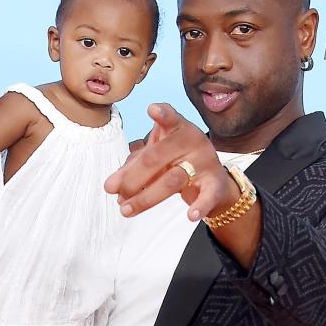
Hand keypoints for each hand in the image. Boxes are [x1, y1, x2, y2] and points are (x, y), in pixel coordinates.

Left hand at [104, 103, 238, 220]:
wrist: (212, 179)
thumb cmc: (176, 162)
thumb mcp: (156, 157)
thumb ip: (133, 167)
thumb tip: (113, 187)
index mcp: (178, 129)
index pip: (170, 118)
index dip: (162, 115)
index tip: (152, 110)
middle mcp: (193, 142)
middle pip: (157, 158)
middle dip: (131, 176)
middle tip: (110, 189)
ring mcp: (205, 163)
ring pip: (172, 180)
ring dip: (146, 198)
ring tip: (125, 209)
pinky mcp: (215, 184)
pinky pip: (207, 196)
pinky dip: (199, 206)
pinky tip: (190, 216)